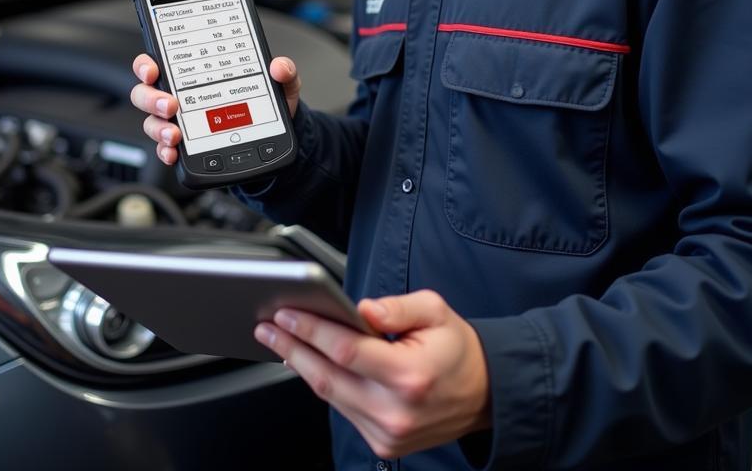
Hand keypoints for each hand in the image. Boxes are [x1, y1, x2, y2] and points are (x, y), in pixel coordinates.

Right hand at [131, 53, 301, 165]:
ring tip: (176, 133)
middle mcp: (180, 96)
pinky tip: (175, 154)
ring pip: (151, 122)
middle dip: (150, 98)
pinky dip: (166, 152)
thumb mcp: (280, 85)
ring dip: (158, 128)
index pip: (159, 61)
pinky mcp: (186, 147)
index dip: (147, 64)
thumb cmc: (265, 105)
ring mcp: (180, 122)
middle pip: (146, 93)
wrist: (273, 141)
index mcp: (194, 73)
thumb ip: (284, 71)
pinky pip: (165, 149)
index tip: (153, 69)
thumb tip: (279, 66)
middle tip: (170, 104)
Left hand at [254, 290, 490, 459]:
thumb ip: (396, 307)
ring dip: (301, 366)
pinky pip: (343, 410)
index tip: (287, 314)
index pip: (345, 351)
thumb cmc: (458, 349)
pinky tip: (310, 364)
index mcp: (408, 375)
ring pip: (330, 397)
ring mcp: (387, 434)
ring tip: (281, 341)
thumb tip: (360, 308)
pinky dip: (324, 386)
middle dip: (292, 348)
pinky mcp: (383, 445)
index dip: (311, 331)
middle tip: (267, 328)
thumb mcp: (436, 310)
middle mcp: (395, 411)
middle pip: (327, 378)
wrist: (484, 394)